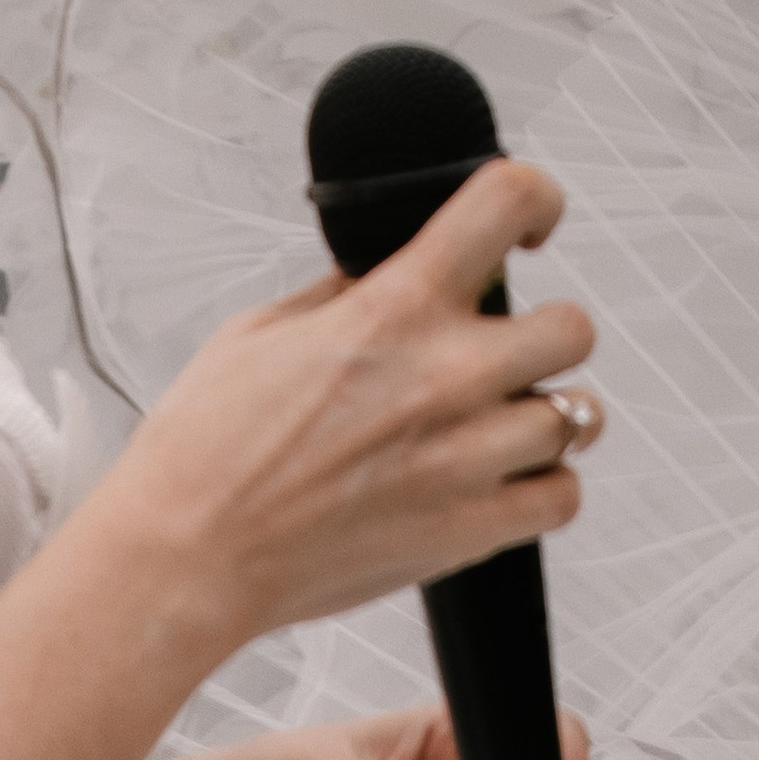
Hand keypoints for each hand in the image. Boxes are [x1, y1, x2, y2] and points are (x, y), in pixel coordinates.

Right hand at [100, 159, 596, 669]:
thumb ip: (347, 292)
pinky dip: (542, 487)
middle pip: (573, 325)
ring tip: (501, 421)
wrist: (181, 562)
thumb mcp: (264, 329)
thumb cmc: (202, 451)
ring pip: (578, 414)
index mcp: (393, 310)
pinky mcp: (466, 533)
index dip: (535, 197)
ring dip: (544, 411)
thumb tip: (390, 269)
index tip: (531, 218)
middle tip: (509, 345)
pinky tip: (503, 480)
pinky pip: (561, 497)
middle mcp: (445, 376)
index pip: (506, 203)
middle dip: (545, 328)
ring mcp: (464, 458)